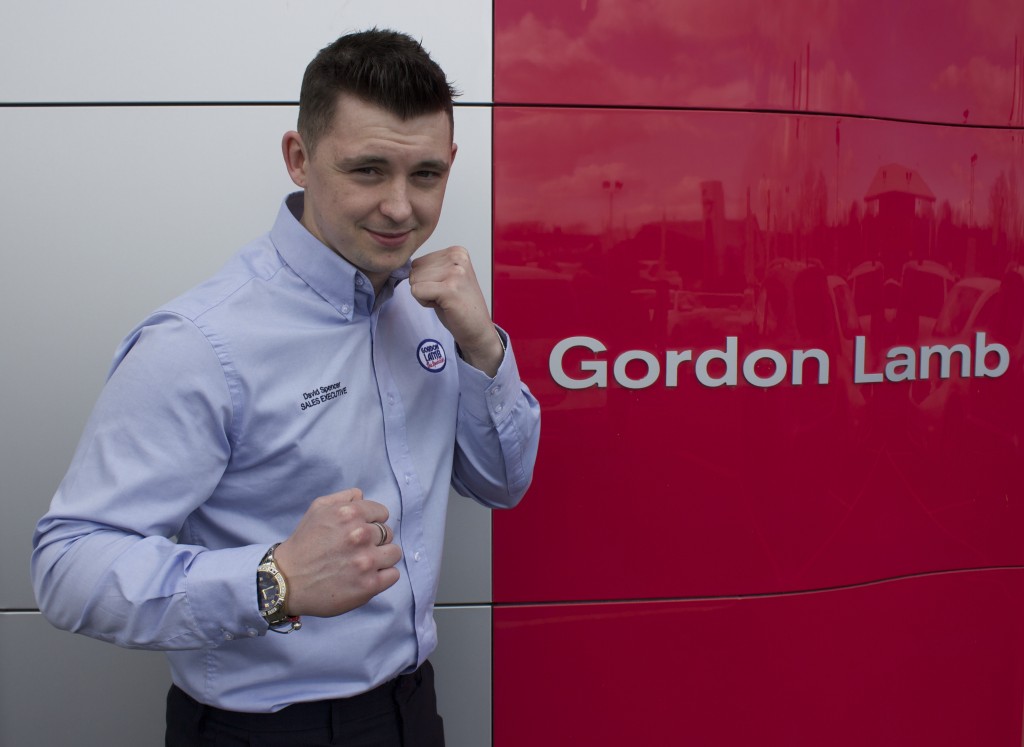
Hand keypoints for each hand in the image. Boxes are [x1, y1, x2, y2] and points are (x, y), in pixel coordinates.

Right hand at [273, 489, 401, 617]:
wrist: (287, 581)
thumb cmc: (303, 544)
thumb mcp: (318, 509)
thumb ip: (344, 498)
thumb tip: (363, 496)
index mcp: (350, 514)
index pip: (382, 513)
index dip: (372, 522)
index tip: (360, 532)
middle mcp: (360, 535)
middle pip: (388, 533)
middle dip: (375, 540)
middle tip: (357, 550)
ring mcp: (366, 561)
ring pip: (394, 553)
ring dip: (382, 557)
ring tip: (364, 563)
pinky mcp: (369, 585)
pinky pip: (393, 575)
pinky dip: (384, 576)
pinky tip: (367, 576)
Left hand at [409, 246, 503, 375]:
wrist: (477, 329)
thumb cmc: (459, 306)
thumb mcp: (445, 277)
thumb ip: (429, 267)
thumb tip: (402, 265)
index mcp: (457, 252)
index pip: (418, 262)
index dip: (426, 280)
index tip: (445, 289)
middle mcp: (457, 258)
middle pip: (414, 270)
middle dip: (425, 288)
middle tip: (445, 297)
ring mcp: (455, 272)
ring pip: (414, 281)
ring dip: (425, 296)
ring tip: (445, 301)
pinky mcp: (449, 289)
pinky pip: (416, 291)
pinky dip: (424, 302)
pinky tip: (443, 306)